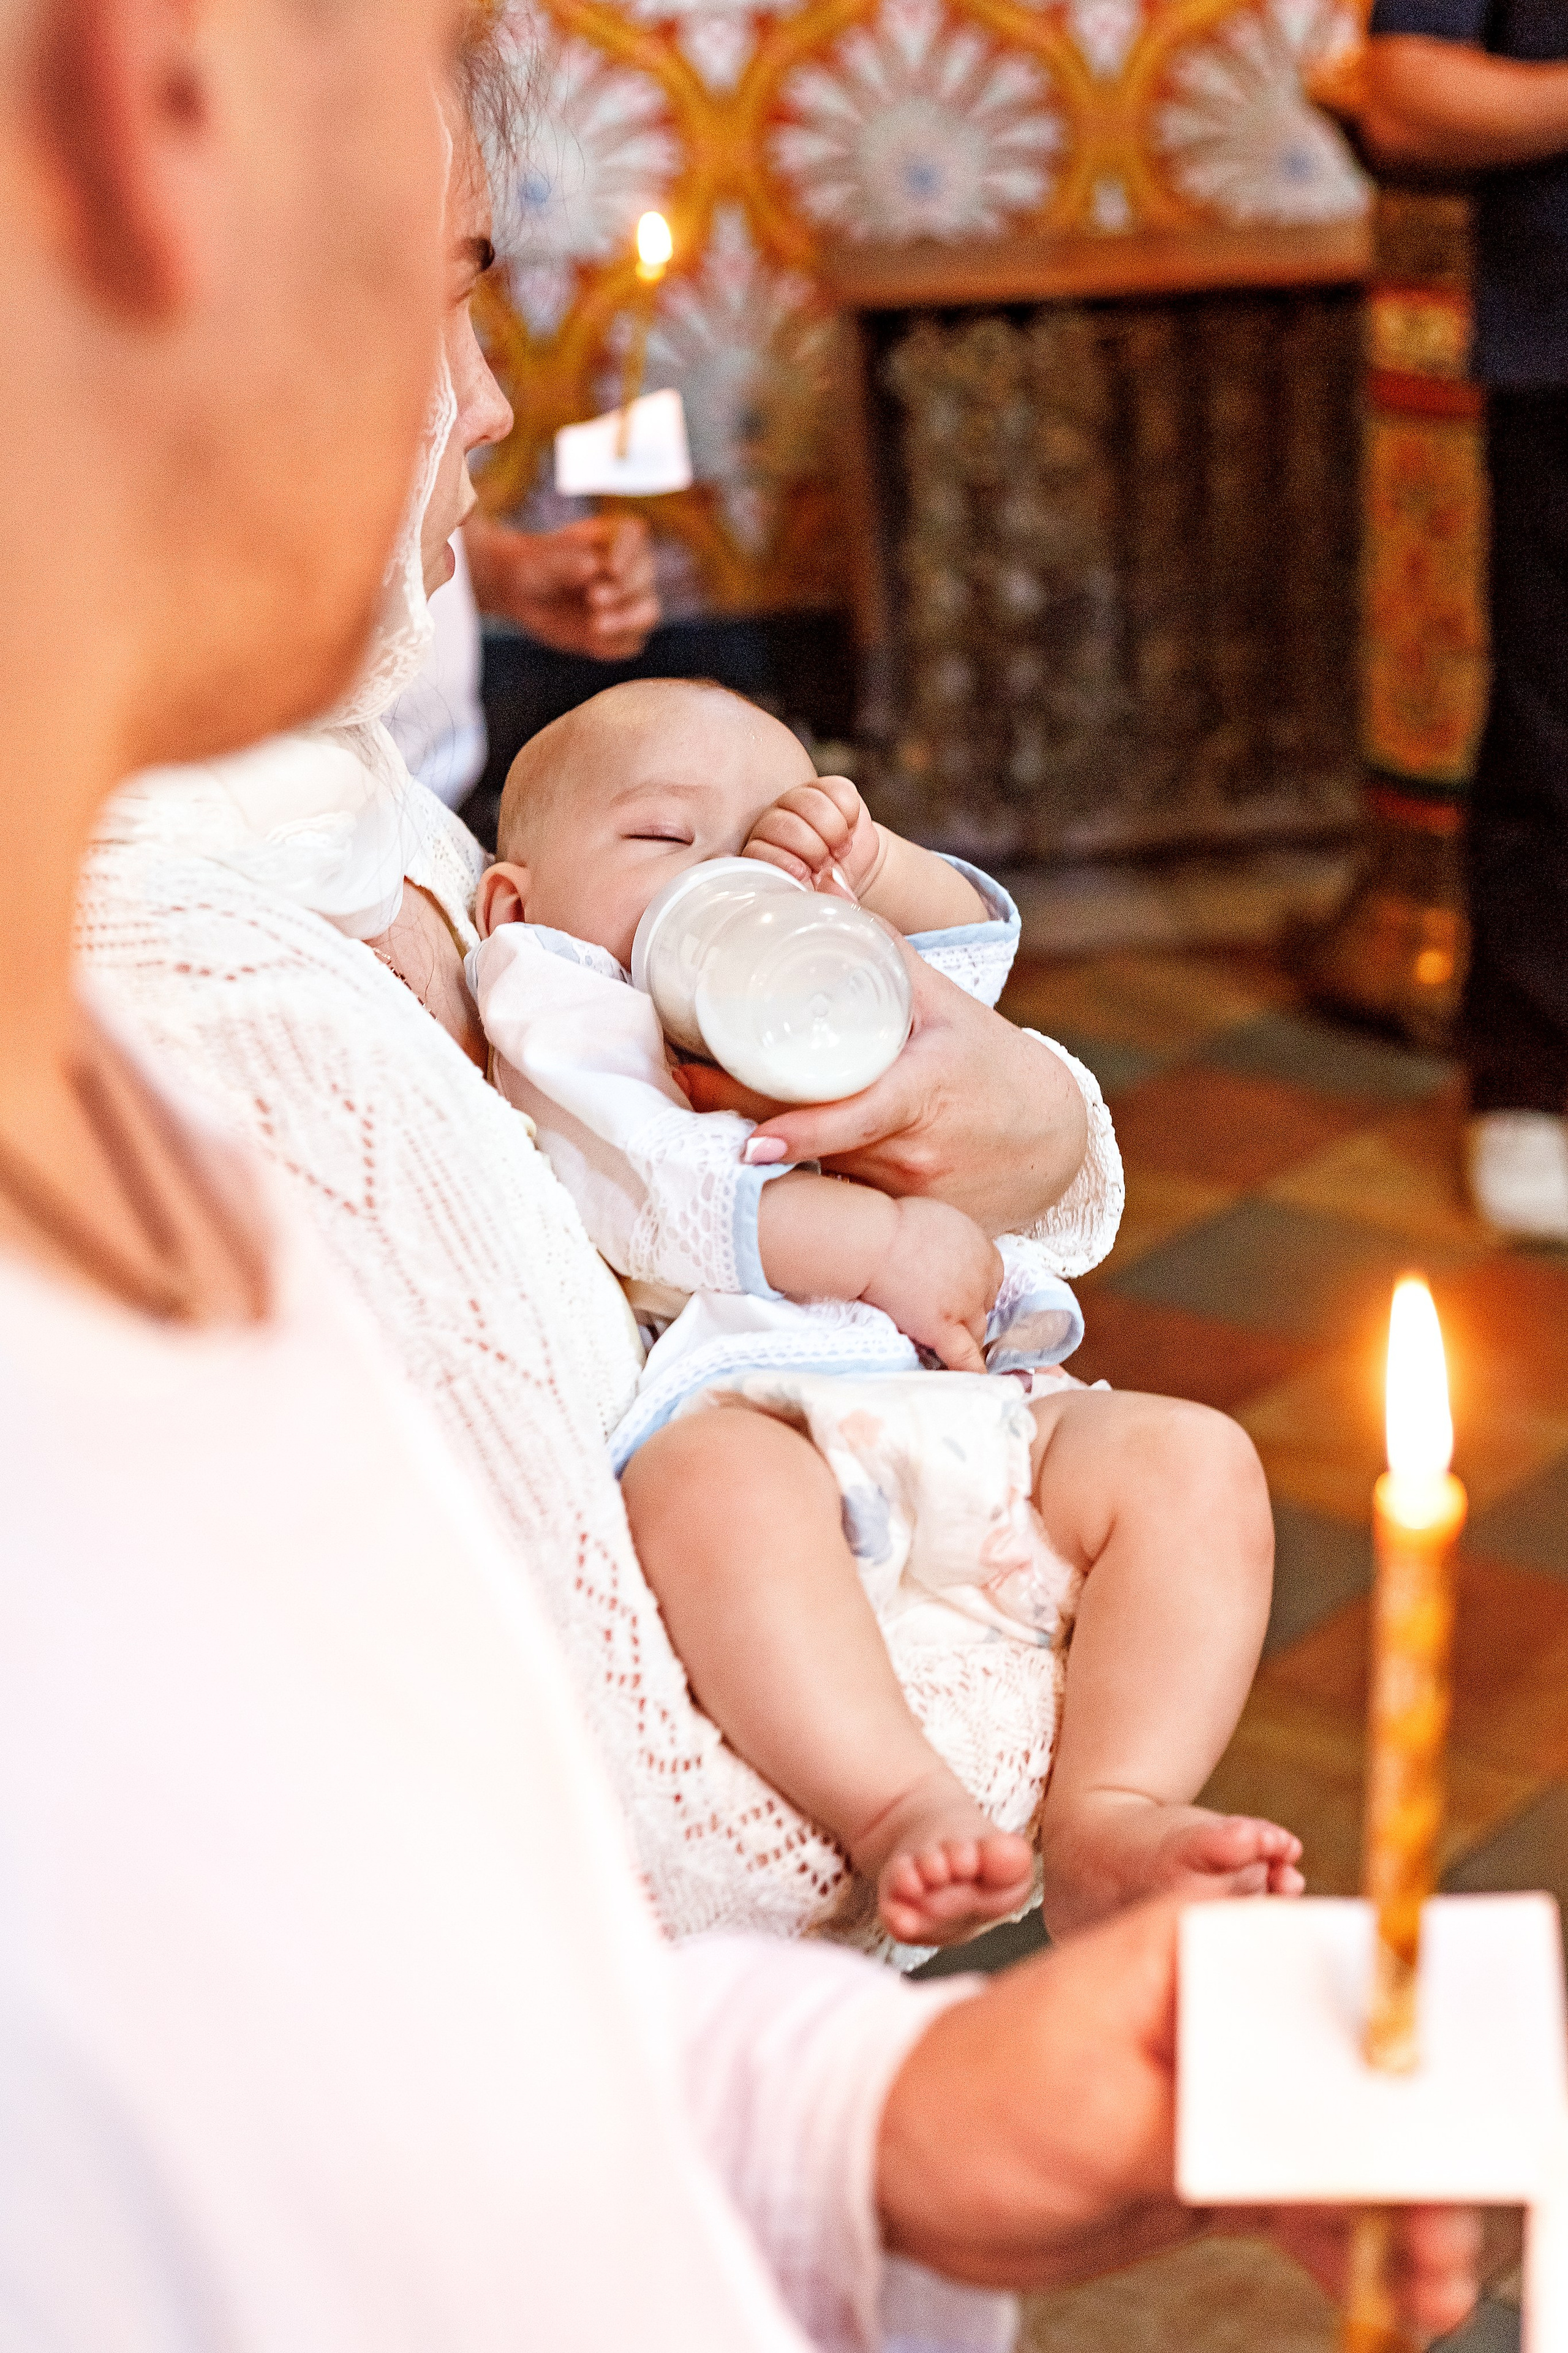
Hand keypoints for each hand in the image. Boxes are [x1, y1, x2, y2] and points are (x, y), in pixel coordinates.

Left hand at [463, 514, 658, 659]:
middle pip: (645, 577)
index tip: (612, 569)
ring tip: (596, 626)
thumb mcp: (543, 559)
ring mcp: (627, 602)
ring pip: (647, 613)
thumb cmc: (534, 565)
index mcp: (614, 538)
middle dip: (624, 590)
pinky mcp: (620, 631)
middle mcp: (628, 568)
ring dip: (627, 622)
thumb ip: (567, 561)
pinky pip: (630, 643)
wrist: (523, 592)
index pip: (635, 535)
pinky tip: (591, 642)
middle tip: (593, 598)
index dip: (630, 553)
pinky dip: (615, 645)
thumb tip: (593, 568)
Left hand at [685, 941, 1090, 1233]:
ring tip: (696, 1098)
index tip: (749, 1136)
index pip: (860, 1117)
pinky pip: (833, 1200)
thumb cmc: (986, 1064)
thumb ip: (881, 951)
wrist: (1049, 1146)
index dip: (803, 1131)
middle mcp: (912, 1153)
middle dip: (739, 1117)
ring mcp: (902, 1194)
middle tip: (681, 1080)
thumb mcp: (944, 1003)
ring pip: (815, 1173)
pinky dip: (792, 1176)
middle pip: (813, 1143)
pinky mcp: (896, 1222)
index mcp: (927, 1092)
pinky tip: (749, 1154)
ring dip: (755, 1143)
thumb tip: (817, 886)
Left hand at [742, 776, 884, 900]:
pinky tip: (848, 827)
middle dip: (813, 848)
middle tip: (825, 863)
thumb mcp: (819, 901)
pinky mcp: (825, 789)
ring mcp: (796, 803)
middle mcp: (772, 826)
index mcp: (762, 857)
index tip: (803, 873)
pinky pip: (838, 790)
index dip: (781, 861)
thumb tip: (827, 884)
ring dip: (833, 830)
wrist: (851, 868)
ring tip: (839, 848)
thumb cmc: (828, 888)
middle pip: (783, 824)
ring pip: (809, 802)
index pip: (757, 851)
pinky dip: (849, 813)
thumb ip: (819, 897)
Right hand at [860, 1195, 1000, 1371]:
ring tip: (949, 1345)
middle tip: (944, 1313)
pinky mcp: (945, 1329)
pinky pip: (965, 1357)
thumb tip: (945, 1252)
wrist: (876, 1241)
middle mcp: (983, 1280)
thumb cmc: (896, 1224)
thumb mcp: (939, 1221)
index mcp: (984, 1250)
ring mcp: (966, 1307)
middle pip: (986, 1305)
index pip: (992, 1279)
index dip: (975, 1288)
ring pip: (977, 1331)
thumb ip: (952, 1242)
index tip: (958, 1292)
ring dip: (965, 1337)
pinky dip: (973, 1370)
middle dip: (968, 1311)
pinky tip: (979, 1382)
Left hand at [877, 1900, 1480, 2337]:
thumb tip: (1333, 2141)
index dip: (1393, 2048)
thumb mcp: (1106, 2116)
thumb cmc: (973, 2100)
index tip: (1439, 2115)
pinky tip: (1395, 2285)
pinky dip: (1346, 2241)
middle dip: (1405, 2147)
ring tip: (1438, 2277)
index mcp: (1193, 1954)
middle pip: (1346, 2073)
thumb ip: (1223, 2128)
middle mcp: (1219, 2012)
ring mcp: (1219, 2089)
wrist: (900, 2163)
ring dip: (1389, 2210)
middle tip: (1452, 2220)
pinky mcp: (1210, 2160)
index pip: (1326, 1983)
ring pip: (1333, 2148)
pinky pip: (1300, 2199)